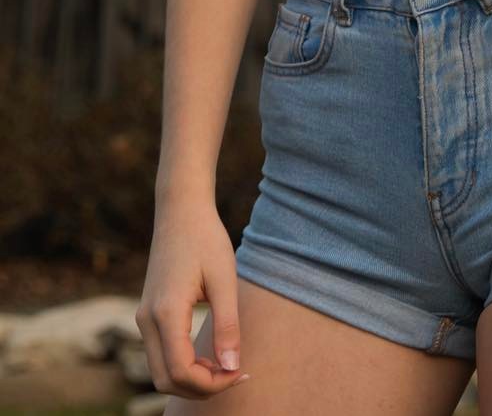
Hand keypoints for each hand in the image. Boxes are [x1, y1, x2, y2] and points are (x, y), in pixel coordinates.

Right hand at [135, 199, 250, 397]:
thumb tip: (232, 368)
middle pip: (166, 381)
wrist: (181, 211)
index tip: (241, 372)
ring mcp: (143, 319)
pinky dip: (183, 365)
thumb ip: (228, 326)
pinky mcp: (148, 315)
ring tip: (226, 365)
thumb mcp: (225, 280)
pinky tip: (210, 354)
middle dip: (202, 387)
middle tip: (236, 373)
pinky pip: (161, 356)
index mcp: (166, 313)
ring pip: (161, 373)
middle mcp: (147, 321)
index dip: (212, 383)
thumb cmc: (206, 239)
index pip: (182, 372)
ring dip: (192, 379)